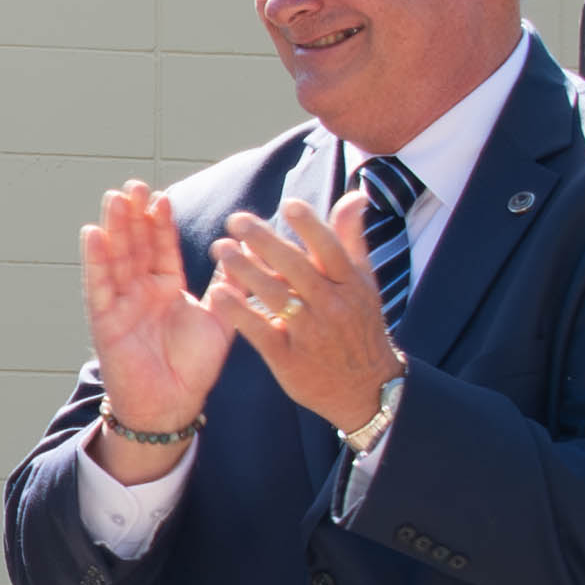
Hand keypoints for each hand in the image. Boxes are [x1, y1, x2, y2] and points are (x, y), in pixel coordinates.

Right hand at [80, 187, 236, 451]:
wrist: (173, 404)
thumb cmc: (195, 366)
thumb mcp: (220, 317)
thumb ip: (231, 284)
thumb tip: (250, 249)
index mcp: (166, 286)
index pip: (161, 246)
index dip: (160, 221)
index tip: (162, 195)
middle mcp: (140, 290)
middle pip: (135, 244)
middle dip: (134, 215)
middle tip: (135, 186)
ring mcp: (120, 303)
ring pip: (115, 257)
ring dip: (114, 227)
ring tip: (115, 198)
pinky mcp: (103, 321)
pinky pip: (98, 285)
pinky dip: (95, 259)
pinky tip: (93, 233)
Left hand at [207, 190, 401, 432]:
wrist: (365, 389)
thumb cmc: (359, 326)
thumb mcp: (364, 283)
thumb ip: (352, 239)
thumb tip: (353, 196)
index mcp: (351, 284)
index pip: (330, 249)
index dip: (310, 226)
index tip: (288, 204)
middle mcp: (332, 306)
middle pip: (296, 268)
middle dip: (265, 241)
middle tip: (236, 220)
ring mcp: (310, 333)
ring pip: (275, 295)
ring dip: (245, 270)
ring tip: (220, 248)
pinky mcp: (288, 358)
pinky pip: (261, 330)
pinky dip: (240, 311)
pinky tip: (219, 293)